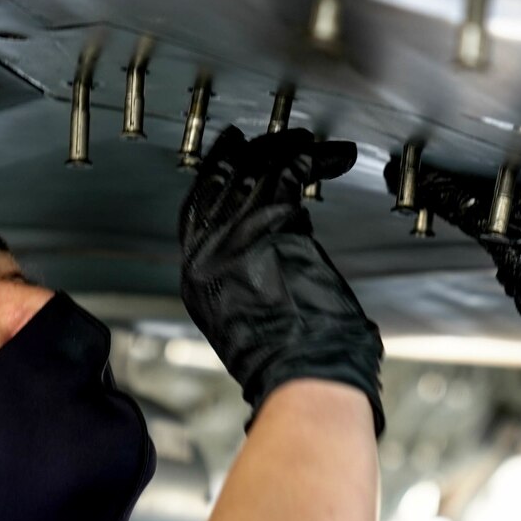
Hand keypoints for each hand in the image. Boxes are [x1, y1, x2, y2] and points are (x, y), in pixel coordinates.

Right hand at [181, 126, 383, 432]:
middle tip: (270, 139)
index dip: (215, 175)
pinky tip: (322, 155)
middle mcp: (206, 258)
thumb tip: (270, 240)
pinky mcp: (270, 232)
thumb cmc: (289, 365)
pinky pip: (286, 179)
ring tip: (305, 142)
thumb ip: (247, 276)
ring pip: (255, 176)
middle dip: (249, 155)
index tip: (229, 153)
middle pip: (221, 186)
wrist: (303, 380)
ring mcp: (234, 243)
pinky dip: (308, 161)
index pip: (197, 211)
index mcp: (197, 282)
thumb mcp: (247, 319)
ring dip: (285, 151)